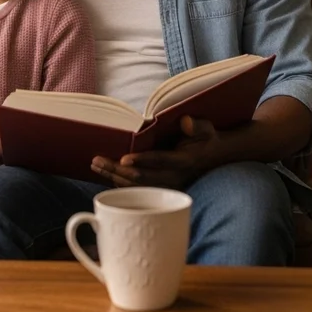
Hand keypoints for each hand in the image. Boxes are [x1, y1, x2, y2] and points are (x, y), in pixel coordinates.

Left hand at [91, 116, 220, 188]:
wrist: (216, 159)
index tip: (124, 158)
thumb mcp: (207, 129)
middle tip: (97, 161)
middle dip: (117, 170)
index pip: (160, 161)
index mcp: (184, 162)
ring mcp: (167, 186)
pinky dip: (121, 182)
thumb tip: (186, 121)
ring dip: (114, 176)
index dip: (142, 160)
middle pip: (141, 178)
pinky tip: (107, 174)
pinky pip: (138, 189)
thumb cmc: (207, 140)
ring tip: (96, 166)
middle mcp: (174, 177)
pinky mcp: (161, 189)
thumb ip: (197, 126)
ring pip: (136, 186)